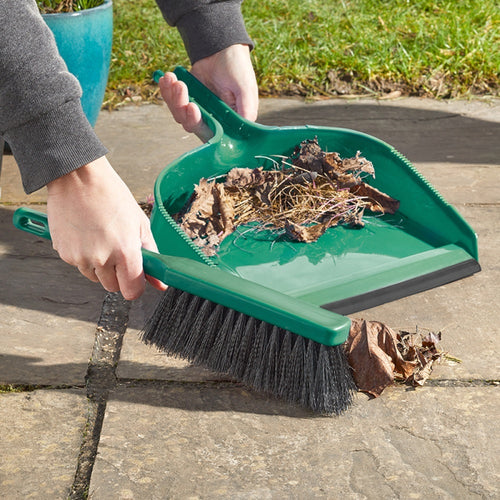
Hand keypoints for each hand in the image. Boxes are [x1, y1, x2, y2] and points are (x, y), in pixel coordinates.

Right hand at [46, 156, 166, 299]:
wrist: (78, 178)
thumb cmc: (112, 196)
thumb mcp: (140, 223)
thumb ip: (151, 255)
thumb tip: (160, 283)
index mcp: (125, 252)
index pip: (132, 292)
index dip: (136, 285)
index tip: (136, 277)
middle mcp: (102, 259)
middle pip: (114, 287)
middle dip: (119, 275)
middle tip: (118, 251)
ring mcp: (81, 258)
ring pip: (96, 277)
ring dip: (101, 266)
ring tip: (102, 239)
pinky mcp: (64, 254)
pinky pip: (80, 266)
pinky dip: (85, 257)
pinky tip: (87, 235)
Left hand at [158, 44, 257, 140]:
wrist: (221, 47)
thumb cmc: (238, 67)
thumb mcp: (246, 89)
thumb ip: (247, 110)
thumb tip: (245, 128)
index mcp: (228, 122)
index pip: (210, 134)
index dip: (198, 124)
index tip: (192, 107)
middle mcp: (213, 119)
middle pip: (191, 125)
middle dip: (182, 108)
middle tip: (181, 87)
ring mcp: (198, 110)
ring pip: (179, 114)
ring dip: (173, 97)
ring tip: (173, 78)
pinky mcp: (186, 99)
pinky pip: (172, 102)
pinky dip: (166, 91)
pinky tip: (167, 79)